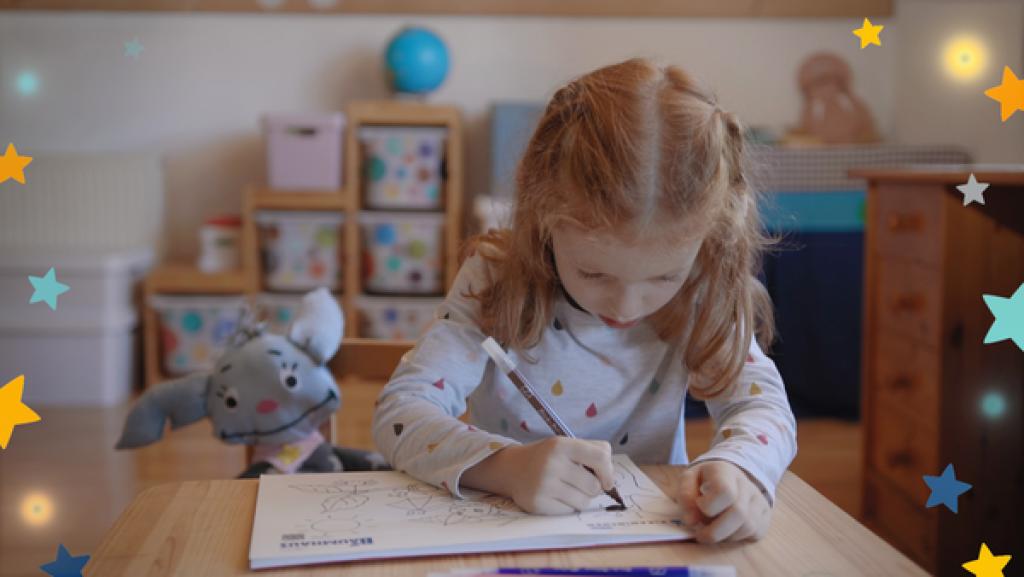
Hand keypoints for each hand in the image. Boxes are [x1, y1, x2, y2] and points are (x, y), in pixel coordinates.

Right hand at [465, 437, 614, 514]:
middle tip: (579, 483)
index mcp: (561, 445)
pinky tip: (555, 497)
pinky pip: (569, 512)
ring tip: (567, 489)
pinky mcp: (538, 503)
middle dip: (592, 488)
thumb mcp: (566, 445)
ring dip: (581, 498)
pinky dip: (567, 507)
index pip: (601, 457)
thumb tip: (610, 479)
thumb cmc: (548, 457)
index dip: (609, 471)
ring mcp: (544, 485)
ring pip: (584, 502)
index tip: (606, 480)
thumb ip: (593, 452)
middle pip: (594, 486)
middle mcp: (552, 463)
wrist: (512, 468)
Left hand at [677, 460, 770, 542]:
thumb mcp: (689, 479)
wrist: (728, 475)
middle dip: (715, 531)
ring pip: (748, 527)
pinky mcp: (765, 515)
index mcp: (725, 471)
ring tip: (713, 529)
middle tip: (700, 535)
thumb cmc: (705, 480)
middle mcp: (747, 484)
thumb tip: (691, 520)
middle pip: (738, 513)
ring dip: (726, 536)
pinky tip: (726, 530)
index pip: (725, 491)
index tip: (698, 507)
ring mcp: (759, 499)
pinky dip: (737, 538)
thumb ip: (686, 496)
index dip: (708, 507)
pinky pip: (754, 533)